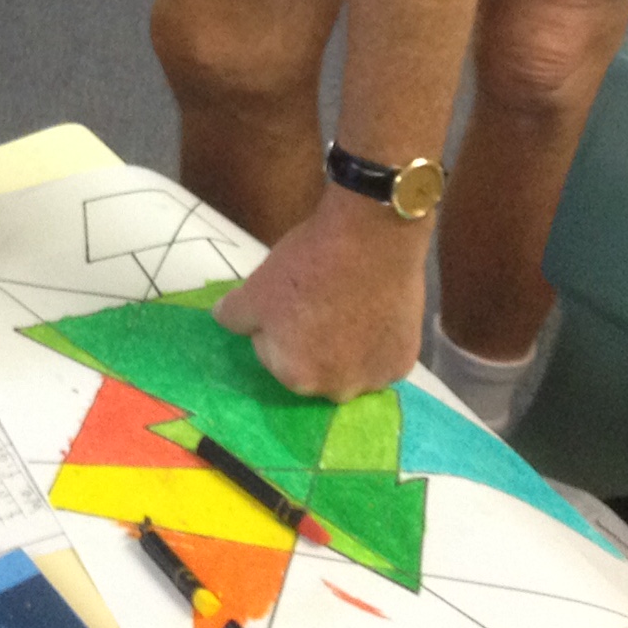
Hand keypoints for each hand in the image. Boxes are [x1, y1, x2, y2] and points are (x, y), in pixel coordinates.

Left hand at [214, 189, 430, 400]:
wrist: (371, 238)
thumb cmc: (308, 265)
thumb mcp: (255, 287)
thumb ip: (233, 314)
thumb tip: (223, 319)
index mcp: (295, 377)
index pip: (272, 356)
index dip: (278, 325)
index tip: (290, 300)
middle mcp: (336, 390)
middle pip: (314, 367)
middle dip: (312, 343)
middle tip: (321, 302)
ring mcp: (375, 379)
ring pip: (350, 366)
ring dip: (347, 347)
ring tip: (350, 305)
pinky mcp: (404, 362)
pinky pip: (381, 358)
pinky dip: (378, 341)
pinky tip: (376, 311)